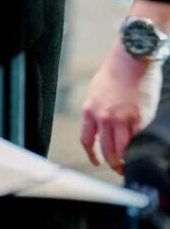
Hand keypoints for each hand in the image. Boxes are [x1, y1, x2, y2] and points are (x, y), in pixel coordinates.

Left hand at [81, 46, 162, 173]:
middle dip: (111, 163)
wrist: (131, 60)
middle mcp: (103, 118)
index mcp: (89, 111)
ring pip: (122, 150)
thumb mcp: (96, 92)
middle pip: (105, 150)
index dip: (91, 154)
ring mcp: (122, 120)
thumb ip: (97, 111)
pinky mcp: (140, 118)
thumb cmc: (115, 73)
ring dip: (125, 162)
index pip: (87, 140)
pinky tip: (141, 152)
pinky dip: (139, 149)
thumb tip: (102, 127)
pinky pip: (138, 141)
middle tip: (118, 169)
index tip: (96, 161)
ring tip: (129, 166)